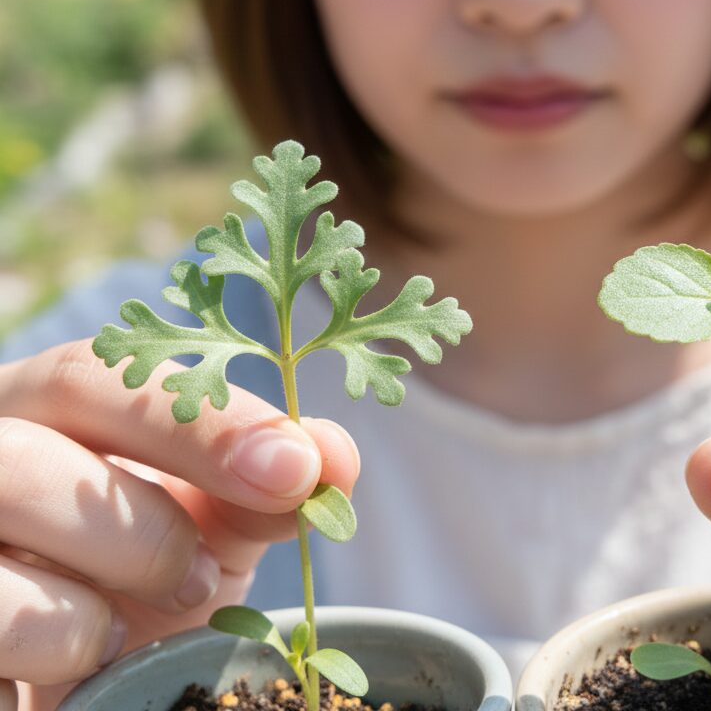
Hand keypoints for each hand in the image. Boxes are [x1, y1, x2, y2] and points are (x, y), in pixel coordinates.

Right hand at [0, 337, 360, 710]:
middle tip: (200, 575)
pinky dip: (50, 649)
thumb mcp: (209, 527)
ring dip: (83, 603)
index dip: (203, 422)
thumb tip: (336, 456)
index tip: (294, 469)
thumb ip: (263, 490)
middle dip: (138, 525)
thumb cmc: (140, 577)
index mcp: (45, 406)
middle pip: (26, 453)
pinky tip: (86, 666)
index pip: (101, 373)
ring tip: (133, 626)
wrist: (82, 679)